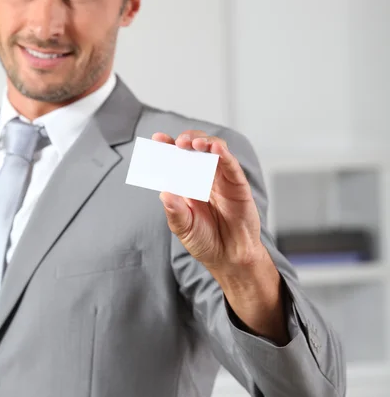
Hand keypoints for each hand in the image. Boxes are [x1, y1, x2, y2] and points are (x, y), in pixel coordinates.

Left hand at [152, 130, 262, 273]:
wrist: (230, 258)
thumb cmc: (206, 241)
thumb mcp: (184, 229)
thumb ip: (175, 213)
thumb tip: (164, 193)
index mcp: (187, 183)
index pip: (177, 159)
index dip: (168, 147)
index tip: (158, 139)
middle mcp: (204, 177)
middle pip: (197, 148)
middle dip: (187, 140)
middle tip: (179, 143)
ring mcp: (222, 179)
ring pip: (216, 150)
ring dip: (205, 142)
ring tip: (194, 144)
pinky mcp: (238, 185)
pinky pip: (232, 166)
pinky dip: (225, 155)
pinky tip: (216, 149)